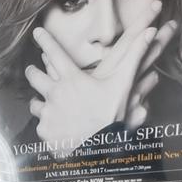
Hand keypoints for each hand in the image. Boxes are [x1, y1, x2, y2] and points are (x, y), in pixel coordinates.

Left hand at [25, 21, 175, 154]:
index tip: (36, 32)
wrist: (98, 149)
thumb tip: (150, 32)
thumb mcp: (123, 85)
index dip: (45, 40)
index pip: (54, 54)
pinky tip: (58, 128)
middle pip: (34, 76)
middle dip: (32, 72)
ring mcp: (47, 112)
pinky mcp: (43, 130)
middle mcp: (55, 94)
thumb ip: (134, 58)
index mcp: (72, 80)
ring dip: (40, 102)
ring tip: (48, 105)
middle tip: (32, 70)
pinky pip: (40, 124)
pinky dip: (47, 124)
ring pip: (35, 102)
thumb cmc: (111, 116)